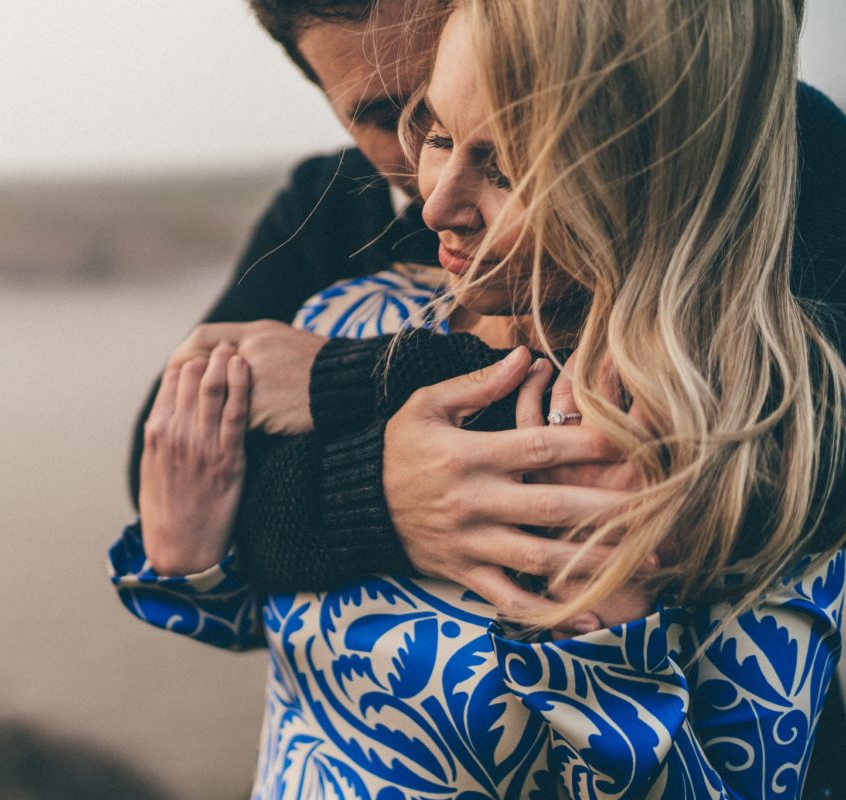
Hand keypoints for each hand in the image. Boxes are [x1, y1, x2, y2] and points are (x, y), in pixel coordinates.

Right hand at [139, 342, 250, 575]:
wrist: (181, 547)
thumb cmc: (168, 508)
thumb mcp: (152, 467)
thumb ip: (161, 434)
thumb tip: (169, 408)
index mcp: (156, 432)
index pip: (171, 380)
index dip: (188, 359)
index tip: (201, 349)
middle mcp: (176, 434)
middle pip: (192, 378)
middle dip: (207, 354)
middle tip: (222, 341)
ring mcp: (202, 445)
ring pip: (213, 389)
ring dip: (224, 362)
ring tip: (235, 347)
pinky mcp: (228, 458)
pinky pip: (236, 413)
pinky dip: (241, 385)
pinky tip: (245, 367)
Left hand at [167, 320, 326, 434]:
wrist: (345, 386)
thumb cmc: (316, 364)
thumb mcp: (282, 339)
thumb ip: (250, 343)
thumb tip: (221, 353)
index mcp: (255, 332)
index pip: (203, 336)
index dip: (187, 353)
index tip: (180, 368)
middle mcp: (251, 352)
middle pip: (202, 368)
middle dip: (189, 386)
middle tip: (182, 401)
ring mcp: (255, 381)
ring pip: (214, 397)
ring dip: (205, 410)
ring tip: (201, 421)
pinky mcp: (261, 409)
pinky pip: (232, 420)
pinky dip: (227, 428)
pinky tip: (224, 436)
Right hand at [383, 347, 634, 631]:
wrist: (355, 503)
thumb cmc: (398, 448)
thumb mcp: (427, 406)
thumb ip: (478, 384)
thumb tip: (527, 358)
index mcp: (468, 455)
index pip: (537, 447)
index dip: (587, 444)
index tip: (634, 441)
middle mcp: (472, 501)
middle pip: (551, 506)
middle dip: (610, 510)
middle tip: (663, 512)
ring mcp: (469, 542)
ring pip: (539, 557)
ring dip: (595, 563)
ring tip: (646, 565)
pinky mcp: (462, 572)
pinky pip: (507, 599)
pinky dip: (547, 614)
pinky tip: (587, 621)